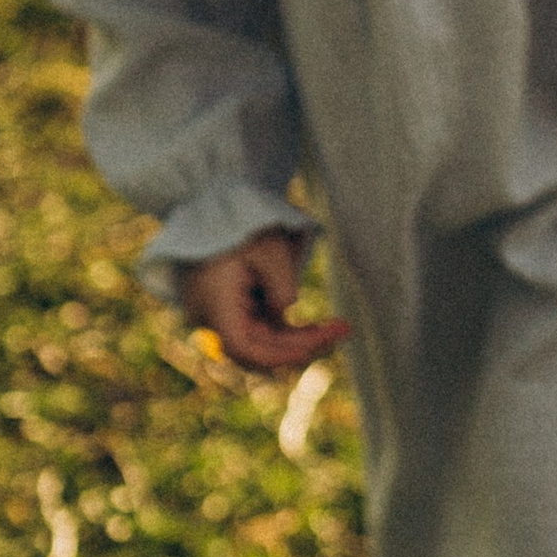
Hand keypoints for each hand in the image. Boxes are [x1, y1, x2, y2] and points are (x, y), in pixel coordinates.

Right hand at [177, 227, 349, 376]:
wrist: (217, 200)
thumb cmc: (240, 219)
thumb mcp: (268, 246)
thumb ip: (281, 283)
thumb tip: (286, 309)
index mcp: (215, 301)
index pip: (242, 346)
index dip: (275, 356)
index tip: (309, 351)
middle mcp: (213, 315)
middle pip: (257, 348)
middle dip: (300, 346)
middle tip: (342, 331)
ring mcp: (225, 313)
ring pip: (263, 341)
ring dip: (300, 339)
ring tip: (339, 328)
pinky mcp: (236, 308)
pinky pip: (263, 328)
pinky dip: (290, 330)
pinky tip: (322, 327)